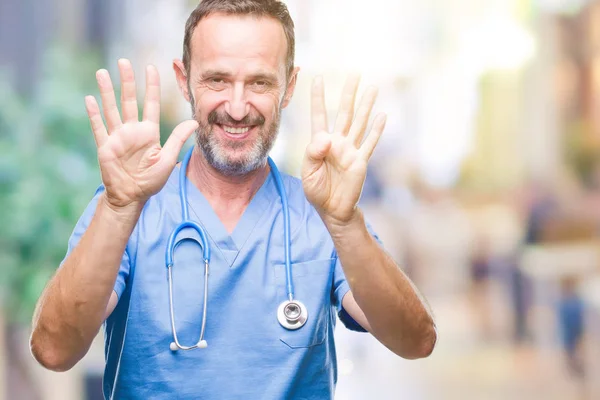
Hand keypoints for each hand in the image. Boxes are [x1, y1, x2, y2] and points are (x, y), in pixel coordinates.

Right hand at [85, 59, 197, 209]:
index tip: (150, 67)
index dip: (150, 86)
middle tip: (123, 62)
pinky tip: (90, 99)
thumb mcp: (167, 158)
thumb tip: (194, 121)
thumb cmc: (151, 180)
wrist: (132, 196)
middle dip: (126, 81)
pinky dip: (94, 114)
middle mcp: (132, 131)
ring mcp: (117, 137)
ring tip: (101, 72)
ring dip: (106, 91)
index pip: (150, 104)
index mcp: (148, 132)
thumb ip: (178, 138)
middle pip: (128, 101)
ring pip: (111, 109)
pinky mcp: (105, 147)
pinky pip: (99, 128)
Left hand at [302, 75, 386, 224]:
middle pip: (344, 113)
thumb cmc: (317, 191)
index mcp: (320, 143)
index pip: (319, 116)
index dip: (317, 98)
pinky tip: (382, 115)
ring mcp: (350, 150)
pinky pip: (370, 143)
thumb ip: (313, 154)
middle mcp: (337, 142)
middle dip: (348, 94)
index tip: (317, 79)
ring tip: (372, 88)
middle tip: (354, 75)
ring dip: (366, 106)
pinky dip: (376, 130)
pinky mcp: (361, 161)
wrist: (332, 210)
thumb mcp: (308, 173)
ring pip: (359, 123)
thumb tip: (326, 138)